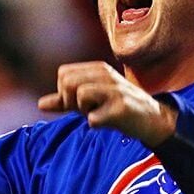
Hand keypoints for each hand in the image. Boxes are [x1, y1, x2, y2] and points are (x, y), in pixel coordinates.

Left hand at [37, 61, 177, 146]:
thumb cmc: (117, 108)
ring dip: (85, 111)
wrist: (152, 120)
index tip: (79, 102)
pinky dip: (96, 124)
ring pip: (80, 96)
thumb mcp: (91, 101)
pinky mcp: (122, 108)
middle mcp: (107, 75)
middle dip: (71, 101)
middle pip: (68, 83)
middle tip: (88, 108)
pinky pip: (93, 118)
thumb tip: (40, 104)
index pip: (63, 74)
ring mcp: (115, 90)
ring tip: (100, 112)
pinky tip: (109, 121)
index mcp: (98, 69)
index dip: (65, 91)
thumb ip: (65, 101)